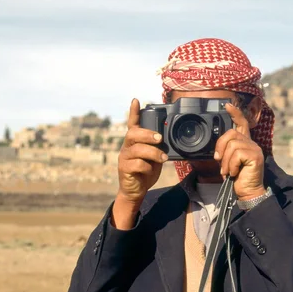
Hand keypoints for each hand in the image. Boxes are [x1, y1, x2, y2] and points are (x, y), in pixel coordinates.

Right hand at [113, 98, 167, 228]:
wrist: (136, 191)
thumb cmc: (145, 172)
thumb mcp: (154, 158)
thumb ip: (157, 148)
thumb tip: (168, 141)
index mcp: (135, 142)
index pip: (132, 124)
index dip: (134, 112)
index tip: (136, 100)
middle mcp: (127, 147)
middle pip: (133, 133)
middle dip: (147, 134)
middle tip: (160, 139)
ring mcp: (124, 158)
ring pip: (136, 149)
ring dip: (152, 153)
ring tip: (163, 158)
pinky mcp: (124, 169)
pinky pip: (136, 164)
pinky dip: (146, 166)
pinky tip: (149, 170)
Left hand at [214, 103, 265, 200]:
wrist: (246, 191)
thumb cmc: (237, 178)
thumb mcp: (228, 162)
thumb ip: (226, 151)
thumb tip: (217, 149)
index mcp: (245, 143)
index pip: (242, 123)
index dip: (235, 113)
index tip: (227, 105)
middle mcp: (251, 143)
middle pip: (231, 134)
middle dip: (221, 147)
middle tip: (220, 162)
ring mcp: (254, 149)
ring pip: (232, 145)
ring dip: (225, 161)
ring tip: (228, 171)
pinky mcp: (256, 156)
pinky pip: (237, 154)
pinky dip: (231, 165)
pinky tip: (234, 172)